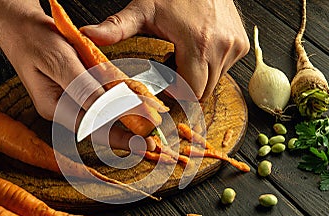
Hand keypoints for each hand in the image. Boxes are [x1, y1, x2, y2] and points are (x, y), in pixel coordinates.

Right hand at [0, 0, 153, 150]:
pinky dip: (119, 103)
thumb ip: (82, 85)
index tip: (141, 141)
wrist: (19, 26)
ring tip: (148, 129)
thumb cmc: (33, 39)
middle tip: (151, 145)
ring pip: (102, 116)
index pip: (92, 127)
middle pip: (99, 127)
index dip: (119, 136)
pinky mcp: (77, 89)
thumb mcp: (58, 60)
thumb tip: (105, 108)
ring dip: (126, 122)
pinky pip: (100, 100)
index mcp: (54, 107)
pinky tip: (135, 107)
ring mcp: (69, 99)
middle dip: (126, 136)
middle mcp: (63, 108)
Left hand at [81, 0, 249, 101]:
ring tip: (183, 54)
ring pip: (215, 81)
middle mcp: (221, 47)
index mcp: (197, 44)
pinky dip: (210, 65)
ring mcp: (234, 46)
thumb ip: (116, 27)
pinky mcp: (241, 43)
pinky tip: (198, 48)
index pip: (192, 92)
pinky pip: (225, 68)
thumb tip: (88, 35)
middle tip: (170, 68)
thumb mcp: (143, 9)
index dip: (176, 94)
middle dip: (186, 87)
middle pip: (204, 91)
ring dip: (198, 76)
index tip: (164, 88)